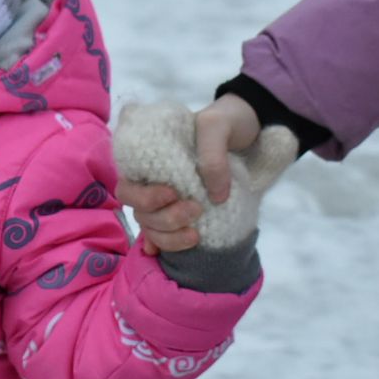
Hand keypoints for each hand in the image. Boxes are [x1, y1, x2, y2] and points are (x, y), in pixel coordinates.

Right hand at [113, 99, 294, 252]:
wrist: (250, 130)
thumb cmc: (226, 123)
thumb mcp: (218, 126)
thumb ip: (212, 155)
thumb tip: (214, 198)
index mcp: (149, 161)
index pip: (127, 186)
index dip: (143, 197)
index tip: (172, 193)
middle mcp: (153, 183)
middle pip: (140, 212)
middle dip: (164, 218)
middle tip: (196, 209)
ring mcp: (167, 202)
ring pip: (151, 228)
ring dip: (169, 237)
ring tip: (196, 235)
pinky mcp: (184, 215)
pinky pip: (164, 237)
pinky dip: (165, 248)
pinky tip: (170, 255)